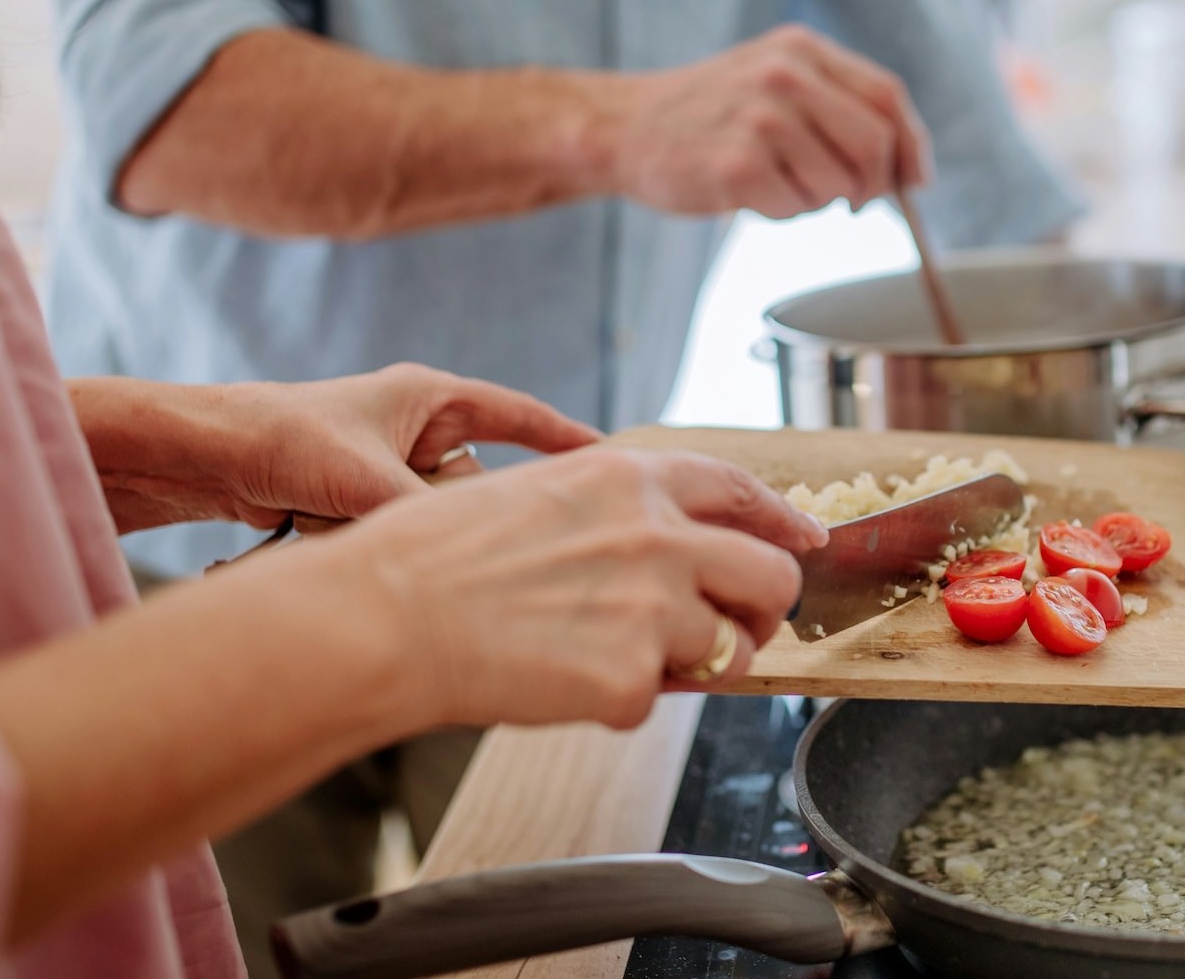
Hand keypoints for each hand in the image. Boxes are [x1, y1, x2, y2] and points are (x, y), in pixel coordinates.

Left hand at [74, 364, 599, 533]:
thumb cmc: (279, 438)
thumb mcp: (369, 480)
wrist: (197, 456)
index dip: (569, 443)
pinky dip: (377, 540)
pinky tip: (332, 534)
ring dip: (406, 530)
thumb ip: (433, 517)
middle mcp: (419, 429)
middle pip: (480, 482)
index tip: (616, 465)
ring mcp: (392, 466)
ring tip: (351, 521)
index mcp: (432, 398)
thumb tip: (480, 554)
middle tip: (452, 532)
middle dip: (459, 512)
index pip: (522, 418)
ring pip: (438, 514)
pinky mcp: (364, 500)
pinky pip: (401, 531)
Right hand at [322, 447, 828, 729]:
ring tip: (608, 658)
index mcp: (631, 480)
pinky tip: (557, 681)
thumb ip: (612, 513)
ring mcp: (653, 608)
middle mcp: (658, 535)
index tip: (803, 542)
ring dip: (687, 664)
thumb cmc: (429, 557)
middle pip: (771, 576)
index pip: (740, 491)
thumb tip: (661, 543)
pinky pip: (653, 703)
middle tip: (731, 631)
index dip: (780, 521)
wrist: (381, 617)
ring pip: (727, 650)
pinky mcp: (632, 679)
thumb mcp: (534, 493)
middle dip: (762, 611)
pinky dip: (614, 704)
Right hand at [595, 24, 932, 218]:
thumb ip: (836, 107)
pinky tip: (751, 194)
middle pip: (874, 143)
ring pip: (838, 185)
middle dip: (873, 186)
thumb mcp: (775, 83)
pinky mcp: (738, 163)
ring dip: (817, 200)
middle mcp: (785, 75)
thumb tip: (904, 167)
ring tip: (778, 183)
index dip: (912, 144)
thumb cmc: (710, 116)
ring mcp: (760, 117)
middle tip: (852, 202)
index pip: (887, 95)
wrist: (627, 128)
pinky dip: (782, 213)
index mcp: (802, 50)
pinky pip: (795, 208)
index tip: (916, 178)